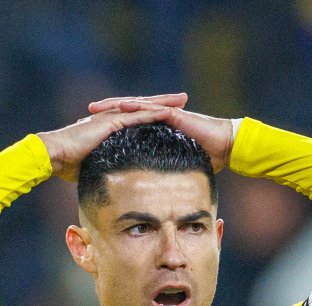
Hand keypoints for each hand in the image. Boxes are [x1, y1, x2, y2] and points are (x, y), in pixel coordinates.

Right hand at [37, 104, 176, 180]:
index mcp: (109, 125)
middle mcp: (112, 117)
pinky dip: (152, 113)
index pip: (136, 116)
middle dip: (164, 102)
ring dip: (163, 103)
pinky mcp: (110, 122)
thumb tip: (113, 180)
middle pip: (143, 107)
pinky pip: (135, 116)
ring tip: (182, 100)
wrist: (54, 155)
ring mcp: (111, 117)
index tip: (171, 113)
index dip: (153, 113)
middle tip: (184, 98)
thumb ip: (105, 165)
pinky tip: (168, 112)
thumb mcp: (93, 164)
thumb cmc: (68, 163)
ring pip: (143, 107)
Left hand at [88, 94, 234, 171]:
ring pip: (136, 106)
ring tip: (97, 108)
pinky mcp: (175, 114)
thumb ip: (164, 173)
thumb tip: (154, 192)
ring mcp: (167, 114)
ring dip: (115, 106)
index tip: (90, 130)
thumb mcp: (177, 166)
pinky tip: (121, 107)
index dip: (110, 126)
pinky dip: (137, 107)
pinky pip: (152, 109)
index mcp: (157, 128)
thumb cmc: (207, 157)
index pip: (129, 124)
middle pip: (127, 112)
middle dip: (106, 112)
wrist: (226, 147)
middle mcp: (159, 117)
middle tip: (86, 113)